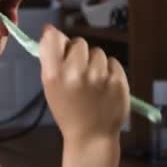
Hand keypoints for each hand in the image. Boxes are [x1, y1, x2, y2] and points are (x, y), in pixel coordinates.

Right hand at [38, 24, 129, 143]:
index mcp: (54, 75)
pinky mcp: (118, 81)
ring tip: (93, 82)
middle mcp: (76, 73)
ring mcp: (99, 77)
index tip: (60, 45)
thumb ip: (49, 59)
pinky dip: (109, 71)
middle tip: (79, 71)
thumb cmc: (68, 110)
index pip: (54, 38)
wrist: (91, 136)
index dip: (57, 39)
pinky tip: (105, 86)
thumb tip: (49, 30)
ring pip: (98, 52)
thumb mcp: (50, 87)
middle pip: (79, 42)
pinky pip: (113, 62)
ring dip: (96, 62)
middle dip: (79, 53)